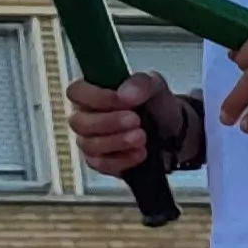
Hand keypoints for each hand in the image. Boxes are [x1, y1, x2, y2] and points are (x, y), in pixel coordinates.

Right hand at [66, 73, 189, 177]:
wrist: (172, 132)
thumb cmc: (154, 105)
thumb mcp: (154, 86)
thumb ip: (140, 83)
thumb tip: (125, 94)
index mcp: (91, 92)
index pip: (76, 92)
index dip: (96, 97)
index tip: (123, 101)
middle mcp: (85, 116)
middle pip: (80, 122)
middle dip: (110, 123)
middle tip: (137, 121)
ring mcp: (89, 141)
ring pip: (90, 145)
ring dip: (118, 141)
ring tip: (142, 137)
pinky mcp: (100, 162)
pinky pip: (101, 164)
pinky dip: (122, 160)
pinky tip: (140, 153)